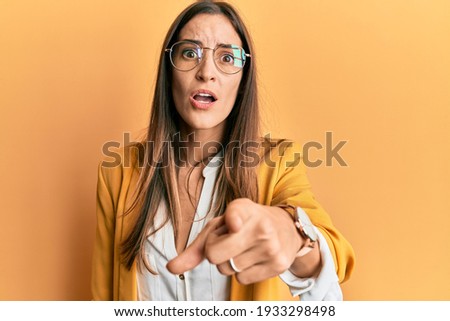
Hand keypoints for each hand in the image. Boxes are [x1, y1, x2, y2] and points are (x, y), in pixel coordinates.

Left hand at [166, 198, 304, 283]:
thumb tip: (171, 268)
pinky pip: (241, 279)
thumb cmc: (244, 225)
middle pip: (214, 255)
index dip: (233, 220)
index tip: (234, 224)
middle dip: (214, 252)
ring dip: (228, 263)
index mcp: (244, 209)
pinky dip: (241, 273)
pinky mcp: (278, 265)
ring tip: (243, 247)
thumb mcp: (221, 226)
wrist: (285, 229)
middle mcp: (260, 226)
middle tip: (228, 241)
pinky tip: (252, 258)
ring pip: (227, 270)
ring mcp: (271, 247)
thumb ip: (196, 247)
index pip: (236, 214)